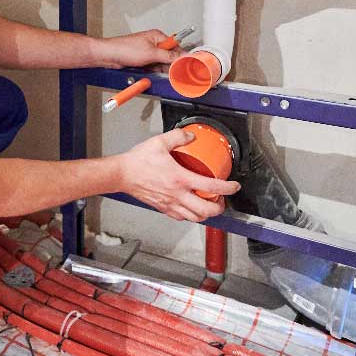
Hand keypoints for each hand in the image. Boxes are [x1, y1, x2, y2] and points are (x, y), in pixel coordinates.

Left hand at [94, 29, 181, 69]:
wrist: (109, 56)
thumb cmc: (124, 48)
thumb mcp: (151, 53)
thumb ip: (168, 56)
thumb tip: (182, 56)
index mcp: (157, 36)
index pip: (175, 46)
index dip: (180, 56)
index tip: (184, 65)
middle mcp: (153, 43)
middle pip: (169, 55)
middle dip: (169, 64)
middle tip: (172, 71)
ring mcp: (148, 52)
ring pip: (161, 62)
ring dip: (160, 68)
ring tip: (157, 71)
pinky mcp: (143, 60)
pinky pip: (153, 66)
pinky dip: (153, 70)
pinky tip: (151, 72)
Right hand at [118, 129, 238, 221]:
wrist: (121, 174)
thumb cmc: (139, 161)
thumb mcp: (160, 142)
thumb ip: (179, 137)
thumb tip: (191, 137)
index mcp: (181, 179)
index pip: (212, 187)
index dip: (228, 188)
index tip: (234, 186)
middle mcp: (178, 195)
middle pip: (207, 211)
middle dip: (220, 207)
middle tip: (222, 199)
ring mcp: (170, 204)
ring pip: (195, 218)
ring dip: (206, 213)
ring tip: (208, 204)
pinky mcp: (163, 208)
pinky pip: (182, 217)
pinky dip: (191, 215)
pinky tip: (191, 206)